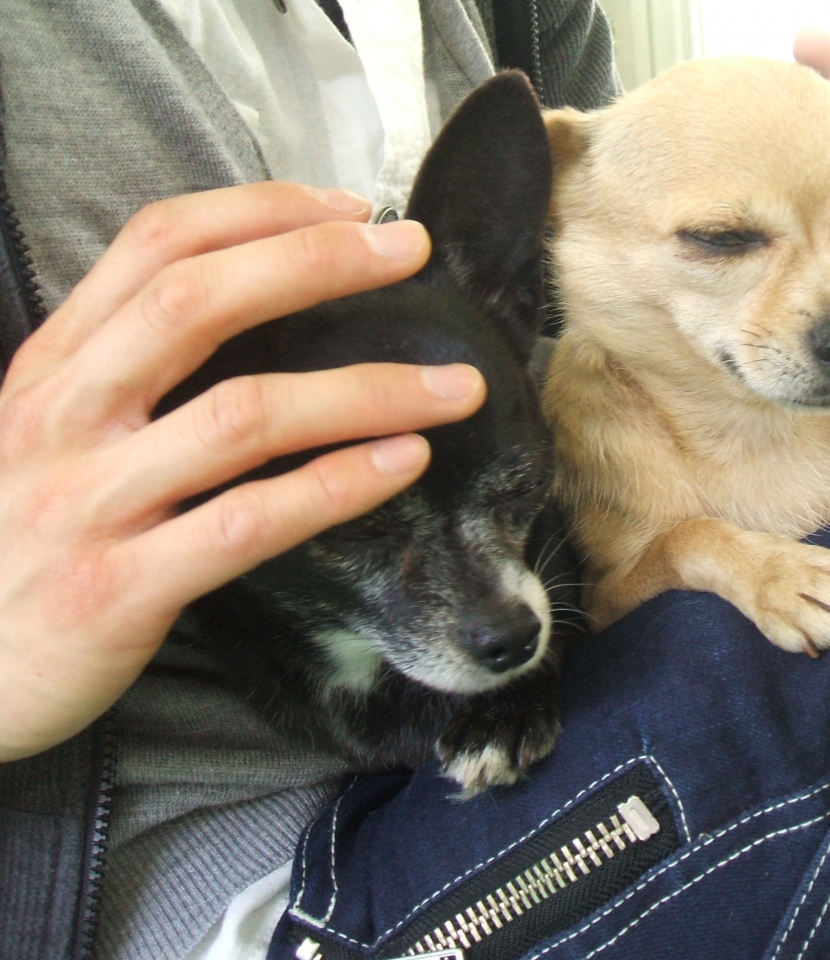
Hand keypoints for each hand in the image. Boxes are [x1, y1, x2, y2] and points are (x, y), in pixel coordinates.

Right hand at [0, 183, 486, 760]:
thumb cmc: (16, 542)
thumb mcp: (48, 435)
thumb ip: (128, 373)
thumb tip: (258, 312)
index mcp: (53, 366)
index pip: (157, 246)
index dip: (261, 211)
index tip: (353, 207)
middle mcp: (64, 417)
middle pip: (196, 304)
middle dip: (316, 263)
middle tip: (413, 251)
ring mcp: (88, 502)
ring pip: (242, 416)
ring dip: (364, 389)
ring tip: (453, 386)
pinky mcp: (117, 589)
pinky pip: (247, 523)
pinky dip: (334, 488)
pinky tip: (402, 464)